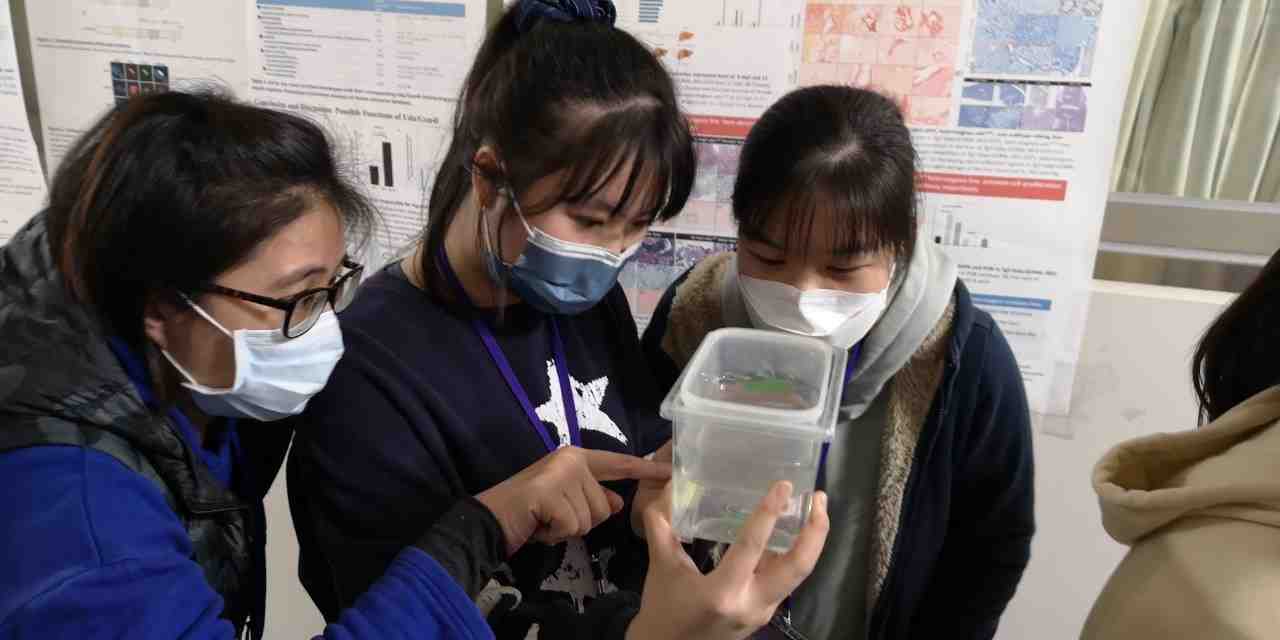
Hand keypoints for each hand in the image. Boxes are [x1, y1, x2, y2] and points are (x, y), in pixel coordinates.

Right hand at [476, 446, 671, 556]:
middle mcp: (571, 460)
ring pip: (590, 519)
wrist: (488, 520)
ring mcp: (561, 474)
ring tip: (544, 521)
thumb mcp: (564, 502)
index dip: (644, 469)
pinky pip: (573, 526)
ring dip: (567, 529)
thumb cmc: (527, 512)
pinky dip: (556, 535)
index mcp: (576, 457)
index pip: (617, 464)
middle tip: (553, 518)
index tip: (669, 470)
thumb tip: (617, 502)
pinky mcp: (551, 492)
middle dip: (581, 521)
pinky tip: (540, 526)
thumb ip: (591, 497)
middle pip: (604, 506)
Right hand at [627, 481, 829, 639]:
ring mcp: (762, 612)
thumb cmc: (662, 609)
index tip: (783, 486)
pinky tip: (790, 534)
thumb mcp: (660, 566)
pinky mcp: (764, 614)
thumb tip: (669, 487)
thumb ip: (662, 525)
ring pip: (797, 575)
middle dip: (816, 531)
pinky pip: (785, 581)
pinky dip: (792, 555)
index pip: (752, 546)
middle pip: (799, 567)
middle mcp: (751, 604)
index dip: (769, 513)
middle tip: (820, 497)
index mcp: (722, 592)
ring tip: (814, 509)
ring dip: (810, 541)